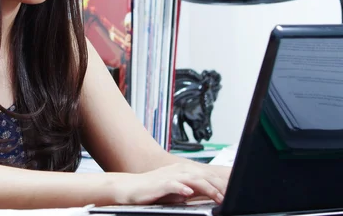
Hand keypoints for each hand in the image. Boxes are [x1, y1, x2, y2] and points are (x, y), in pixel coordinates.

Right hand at [112, 162, 227, 204]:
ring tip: (218, 197)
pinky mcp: (160, 183)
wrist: (132, 187)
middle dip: (220, 187)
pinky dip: (182, 188)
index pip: (209, 176)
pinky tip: (189, 193)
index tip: (234, 193)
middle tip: (231, 197)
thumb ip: (194, 190)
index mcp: (185, 171)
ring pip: (193, 179)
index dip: (223, 184)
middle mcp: (180, 170)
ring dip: (207, 188)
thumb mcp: (178, 190)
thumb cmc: (155, 190)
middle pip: (205, 176)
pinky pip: (173, 184)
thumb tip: (212, 194)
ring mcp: (170, 176)